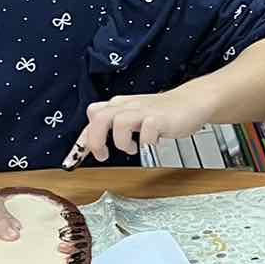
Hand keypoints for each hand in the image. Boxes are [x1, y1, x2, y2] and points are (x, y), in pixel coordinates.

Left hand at [73, 83, 212, 161]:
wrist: (191, 102)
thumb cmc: (161, 113)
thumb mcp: (133, 116)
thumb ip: (113, 125)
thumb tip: (91, 140)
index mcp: (119, 106)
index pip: (92, 117)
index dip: (82, 140)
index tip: (73, 161)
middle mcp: (128, 106)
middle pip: (99, 118)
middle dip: (95, 141)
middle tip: (103, 156)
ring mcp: (144, 111)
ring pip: (119, 122)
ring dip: (121, 142)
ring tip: (131, 148)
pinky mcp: (160, 118)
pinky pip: (146, 131)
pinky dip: (145, 142)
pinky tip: (151, 143)